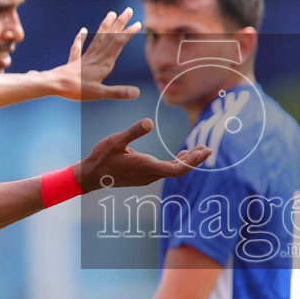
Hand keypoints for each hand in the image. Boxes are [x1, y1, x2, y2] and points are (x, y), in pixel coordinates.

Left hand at [50, 9, 141, 101]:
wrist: (54, 84)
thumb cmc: (76, 90)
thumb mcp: (100, 93)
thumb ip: (118, 92)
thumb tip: (137, 92)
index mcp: (103, 63)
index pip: (118, 44)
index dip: (128, 33)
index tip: (137, 23)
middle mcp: (96, 57)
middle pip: (110, 36)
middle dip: (120, 23)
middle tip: (128, 10)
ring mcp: (85, 58)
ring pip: (97, 38)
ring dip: (105, 25)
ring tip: (111, 14)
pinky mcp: (75, 61)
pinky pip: (78, 47)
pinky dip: (81, 38)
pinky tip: (82, 30)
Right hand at [75, 119, 209, 191]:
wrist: (91, 176)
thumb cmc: (102, 157)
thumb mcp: (116, 140)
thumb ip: (133, 131)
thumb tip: (149, 121)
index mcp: (146, 166)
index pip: (177, 169)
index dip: (192, 162)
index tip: (204, 151)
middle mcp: (150, 175)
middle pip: (179, 170)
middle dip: (194, 160)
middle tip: (208, 149)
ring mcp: (147, 177)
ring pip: (173, 171)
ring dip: (187, 161)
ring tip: (199, 150)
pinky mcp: (144, 175)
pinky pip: (166, 170)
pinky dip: (176, 163)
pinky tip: (181, 155)